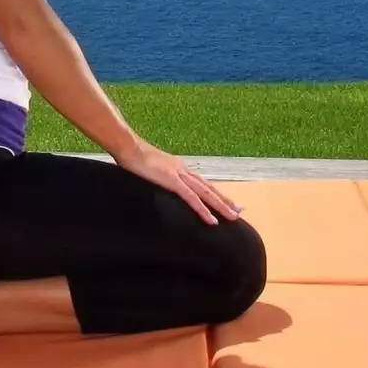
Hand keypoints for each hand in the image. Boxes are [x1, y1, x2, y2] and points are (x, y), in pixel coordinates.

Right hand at [115, 140, 241, 224]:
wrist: (128, 147)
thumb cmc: (134, 157)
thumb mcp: (150, 169)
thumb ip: (157, 176)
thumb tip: (157, 183)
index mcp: (179, 168)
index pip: (202, 182)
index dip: (215, 192)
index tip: (226, 201)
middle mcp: (184, 171)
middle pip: (209, 188)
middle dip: (225, 200)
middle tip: (239, 211)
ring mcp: (179, 175)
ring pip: (206, 194)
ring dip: (221, 206)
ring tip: (233, 216)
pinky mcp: (172, 181)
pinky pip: (191, 199)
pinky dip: (203, 210)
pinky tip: (212, 220)